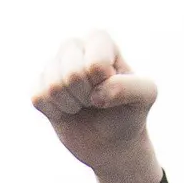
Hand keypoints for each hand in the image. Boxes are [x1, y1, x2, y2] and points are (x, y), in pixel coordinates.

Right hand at [33, 31, 162, 182]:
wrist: (111, 142)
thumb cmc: (129, 112)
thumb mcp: (145, 97)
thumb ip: (129, 88)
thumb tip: (97, 94)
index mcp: (100, 40)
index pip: (95, 64)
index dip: (105, 85)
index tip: (112, 90)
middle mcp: (74, 46)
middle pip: (71, 74)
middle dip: (87, 97)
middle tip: (96, 101)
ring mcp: (53, 66)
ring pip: (53, 87)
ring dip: (72, 106)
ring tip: (83, 105)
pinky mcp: (39, 87)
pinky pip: (38, 98)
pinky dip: (55, 113)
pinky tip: (68, 110)